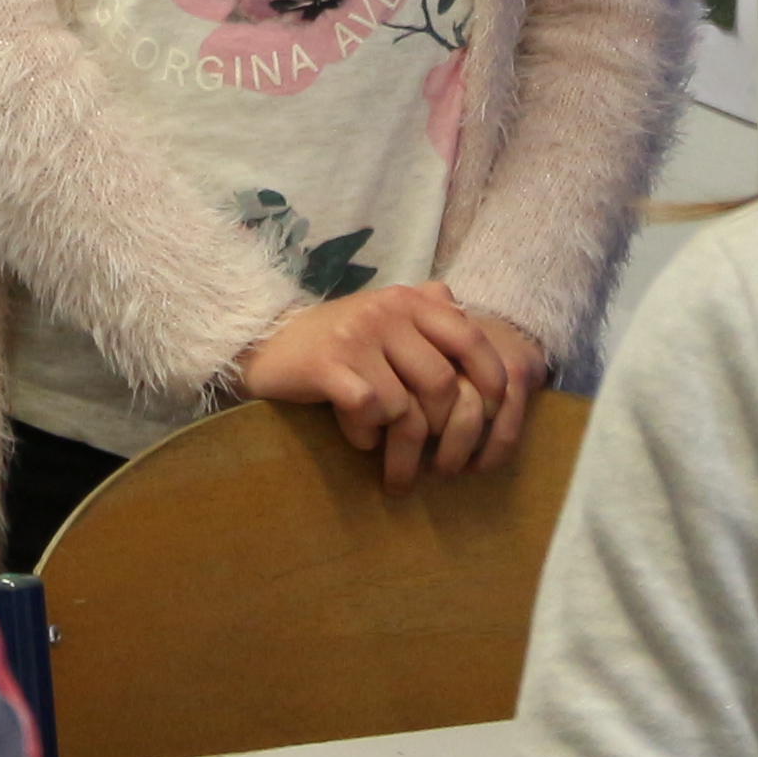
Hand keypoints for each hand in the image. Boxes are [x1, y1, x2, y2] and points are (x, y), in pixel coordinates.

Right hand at [232, 283, 534, 483]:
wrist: (265, 344)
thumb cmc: (336, 341)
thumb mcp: (386, 319)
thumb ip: (431, 319)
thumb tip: (486, 343)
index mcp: (409, 300)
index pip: (471, 338)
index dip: (490, 380)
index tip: (492, 415)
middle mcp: (386, 311)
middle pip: (440, 384)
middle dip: (439, 429)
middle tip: (433, 456)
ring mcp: (355, 336)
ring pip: (404, 406)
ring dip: (398, 441)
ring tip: (385, 448)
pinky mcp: (326, 364)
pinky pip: (368, 413)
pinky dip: (365, 434)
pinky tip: (357, 434)